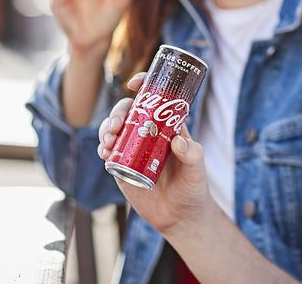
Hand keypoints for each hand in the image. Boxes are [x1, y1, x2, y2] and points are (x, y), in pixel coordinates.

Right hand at [98, 73, 214, 234]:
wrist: (180, 217)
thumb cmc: (193, 188)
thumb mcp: (197, 169)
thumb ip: (192, 154)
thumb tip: (178, 140)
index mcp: (166, 125)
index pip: (153, 98)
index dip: (143, 85)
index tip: (133, 84)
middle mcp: (148, 133)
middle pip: (127, 112)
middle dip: (117, 113)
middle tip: (117, 125)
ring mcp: (133, 148)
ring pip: (114, 129)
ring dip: (106, 129)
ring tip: (109, 141)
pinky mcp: (122, 166)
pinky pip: (108, 151)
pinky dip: (103, 148)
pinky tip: (106, 153)